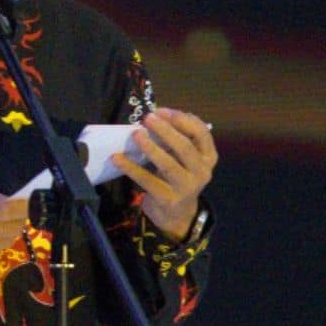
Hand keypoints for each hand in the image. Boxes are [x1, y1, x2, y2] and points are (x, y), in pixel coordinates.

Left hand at [113, 107, 216, 239]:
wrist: (177, 214)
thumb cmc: (178, 176)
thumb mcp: (184, 157)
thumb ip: (178, 138)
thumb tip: (157, 116)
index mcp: (208, 157)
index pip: (201, 133)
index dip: (182, 120)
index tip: (162, 110)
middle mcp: (202, 172)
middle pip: (185, 147)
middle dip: (166, 130)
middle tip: (148, 118)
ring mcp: (187, 187)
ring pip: (168, 165)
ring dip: (151, 148)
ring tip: (136, 134)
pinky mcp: (168, 199)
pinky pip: (147, 181)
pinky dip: (131, 168)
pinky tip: (117, 158)